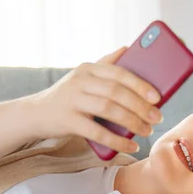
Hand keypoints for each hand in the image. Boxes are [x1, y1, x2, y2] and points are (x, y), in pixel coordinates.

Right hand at [26, 47, 162, 153]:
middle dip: (140, 106)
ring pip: (109, 110)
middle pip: (116, 92)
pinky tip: (131, 145)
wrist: (35, 114)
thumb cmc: (67, 96)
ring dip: (132, 122)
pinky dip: (117, 140)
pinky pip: (97, 132)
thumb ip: (105, 64)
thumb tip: (127, 48)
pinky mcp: (67, 121)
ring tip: (147, 131)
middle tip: (157, 118)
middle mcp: (79, 81)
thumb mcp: (83, 76)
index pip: (119, 73)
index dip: (140, 85)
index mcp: (87, 68)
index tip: (158, 97)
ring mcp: (72, 101)